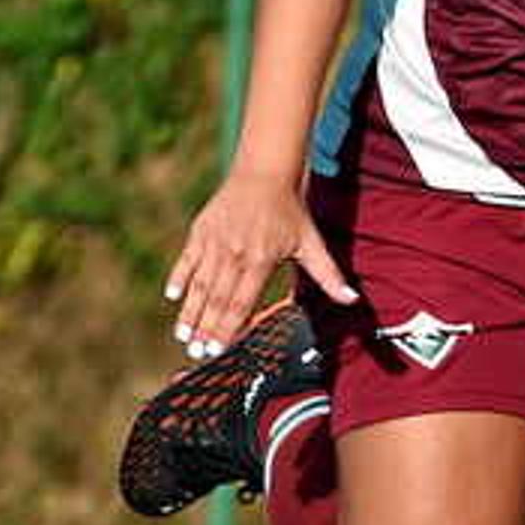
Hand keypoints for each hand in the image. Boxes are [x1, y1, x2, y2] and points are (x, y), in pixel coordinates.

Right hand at [164, 167, 357, 355]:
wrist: (264, 172)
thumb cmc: (291, 211)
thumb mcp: (312, 243)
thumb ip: (328, 275)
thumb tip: (351, 300)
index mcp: (261, 260)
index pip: (241, 303)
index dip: (228, 329)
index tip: (219, 350)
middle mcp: (235, 253)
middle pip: (217, 299)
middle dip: (206, 329)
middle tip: (196, 352)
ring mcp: (215, 242)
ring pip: (200, 284)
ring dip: (190, 311)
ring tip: (183, 335)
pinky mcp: (201, 231)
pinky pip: (187, 259)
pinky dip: (179, 278)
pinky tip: (172, 297)